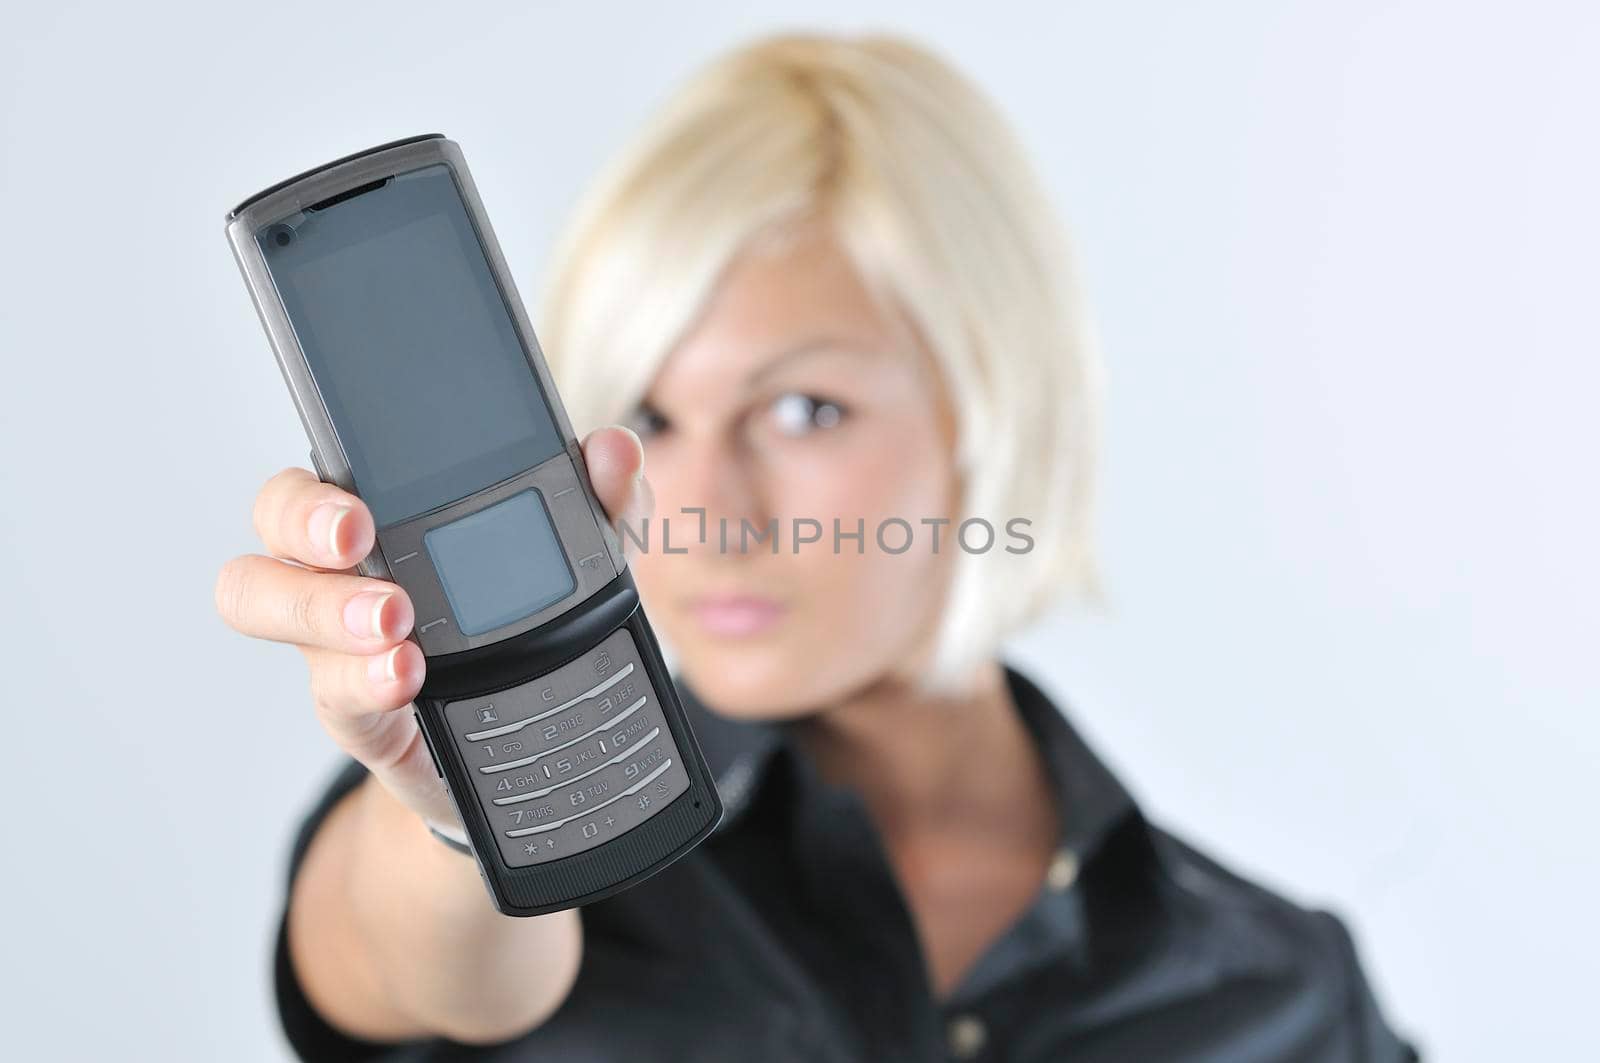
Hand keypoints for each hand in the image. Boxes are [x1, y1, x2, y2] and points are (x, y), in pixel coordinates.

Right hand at [215, 427, 652, 826]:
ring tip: (392, 626)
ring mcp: (339, 643)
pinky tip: (404, 677)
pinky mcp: (359, 709)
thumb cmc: (535, 625)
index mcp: (387, 517)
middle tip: (360, 544)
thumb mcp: (588, 558)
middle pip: (273, 529)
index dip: (318, 487)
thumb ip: (604, 500)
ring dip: (322, 608)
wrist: (534, 742)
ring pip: (266, 604)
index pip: (321, 479)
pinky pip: (333, 689)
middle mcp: (345, 571)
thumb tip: (613, 449)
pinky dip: (366, 680)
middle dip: (305, 529)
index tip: (361, 504)